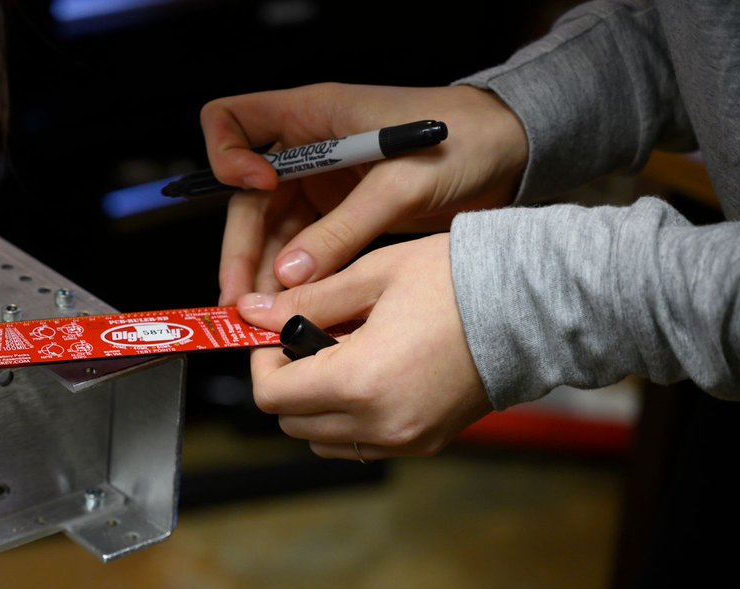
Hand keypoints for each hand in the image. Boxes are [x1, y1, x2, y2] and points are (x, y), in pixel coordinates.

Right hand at [201, 83, 526, 303]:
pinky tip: (291, 311)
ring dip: (262, 275)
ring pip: (270, 232)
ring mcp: (319, 185)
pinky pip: (301, 250)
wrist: (511, 154)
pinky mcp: (338, 216)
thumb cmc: (464, 140)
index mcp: (311, 116)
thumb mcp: (400, 184)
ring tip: (260, 320)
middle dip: (241, 249)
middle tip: (238, 300)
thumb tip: (291, 276)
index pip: (231, 121)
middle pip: (246, 198)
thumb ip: (343, 230)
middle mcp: (305, 149)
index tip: (256, 190)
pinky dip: (294, 281)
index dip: (229, 157)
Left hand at [238, 233, 490, 459]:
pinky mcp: (427, 443)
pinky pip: (363, 444)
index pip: (272, 396)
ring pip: (324, 440)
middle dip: (286, 383)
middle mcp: (379, 423)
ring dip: (315, 405)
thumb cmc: (457, 280)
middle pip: (292, 424)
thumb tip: (252, 313)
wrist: (534, 305)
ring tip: (343, 356)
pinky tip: (371, 374)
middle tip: (306, 340)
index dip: (262, 363)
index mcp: (359, 382)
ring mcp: (406, 439)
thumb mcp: (372, 276)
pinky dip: (350, 418)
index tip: (274, 334)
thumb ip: (307, 300)